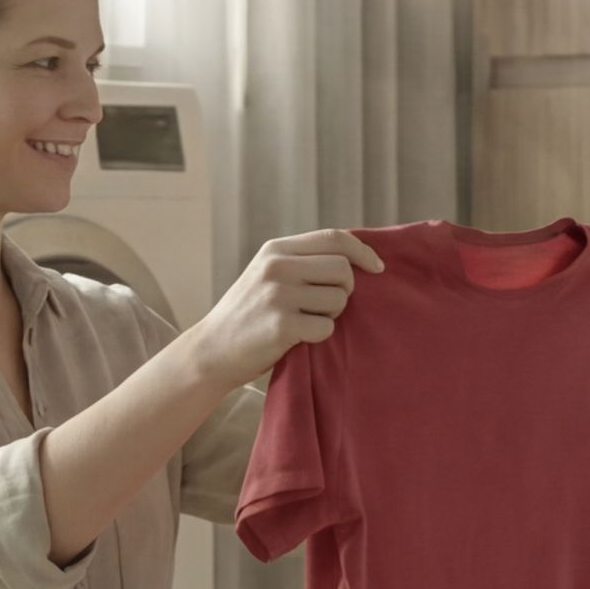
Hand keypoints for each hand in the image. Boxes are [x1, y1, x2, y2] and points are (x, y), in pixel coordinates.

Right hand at [195, 228, 384, 378]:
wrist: (211, 351)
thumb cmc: (249, 314)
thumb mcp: (268, 275)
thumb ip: (303, 262)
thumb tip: (357, 258)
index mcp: (276, 250)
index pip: (334, 237)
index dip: (363, 251)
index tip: (378, 267)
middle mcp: (277, 267)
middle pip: (343, 270)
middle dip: (346, 290)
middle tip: (327, 306)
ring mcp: (278, 295)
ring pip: (339, 300)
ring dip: (331, 316)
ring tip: (304, 321)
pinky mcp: (281, 326)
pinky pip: (326, 328)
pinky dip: (319, 336)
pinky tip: (297, 338)